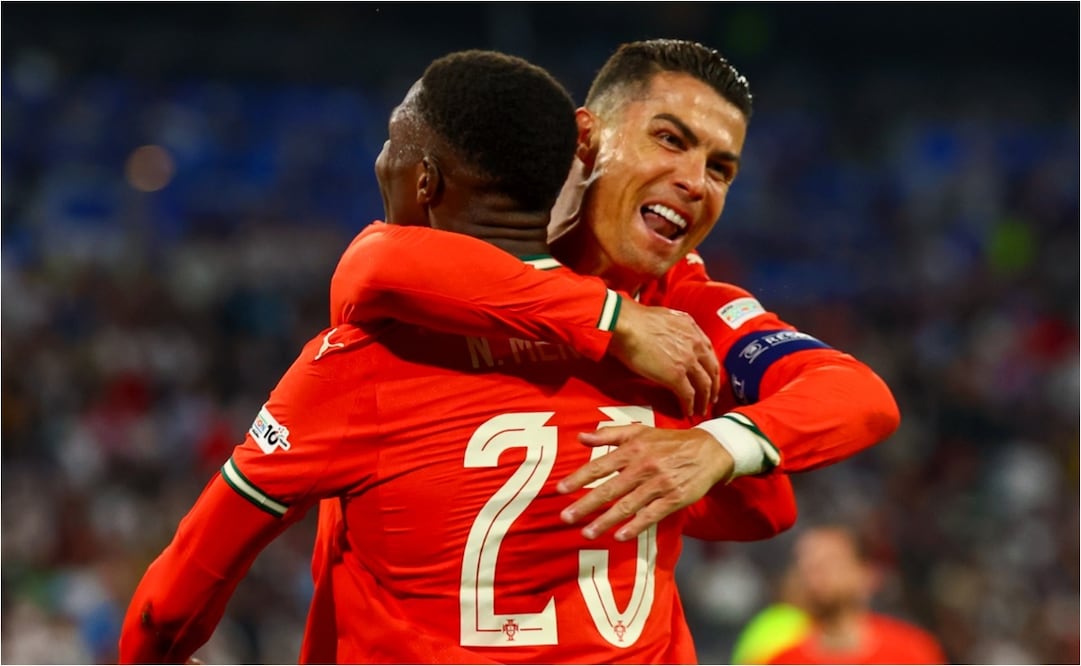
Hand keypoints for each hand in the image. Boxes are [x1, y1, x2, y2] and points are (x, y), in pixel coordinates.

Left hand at [556, 424, 734, 540]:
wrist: (709, 450)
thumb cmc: (669, 442)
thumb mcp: (640, 431)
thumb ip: (609, 434)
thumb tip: (580, 437)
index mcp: (633, 449)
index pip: (600, 466)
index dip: (579, 478)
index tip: (560, 490)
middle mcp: (644, 467)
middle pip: (610, 489)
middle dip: (586, 504)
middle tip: (566, 517)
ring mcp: (659, 484)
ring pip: (628, 506)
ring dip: (606, 521)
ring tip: (587, 533)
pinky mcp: (674, 499)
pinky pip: (651, 515)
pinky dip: (635, 526)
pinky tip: (620, 536)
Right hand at [608, 299, 719, 416]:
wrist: (626, 325)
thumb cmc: (635, 319)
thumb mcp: (665, 316)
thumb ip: (676, 327)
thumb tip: (672, 335)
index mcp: (692, 330)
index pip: (709, 352)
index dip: (711, 367)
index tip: (710, 375)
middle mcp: (694, 345)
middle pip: (712, 371)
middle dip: (713, 386)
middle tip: (711, 397)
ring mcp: (687, 361)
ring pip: (704, 385)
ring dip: (704, 400)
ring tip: (701, 409)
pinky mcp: (676, 376)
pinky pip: (688, 395)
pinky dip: (690, 406)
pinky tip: (688, 411)